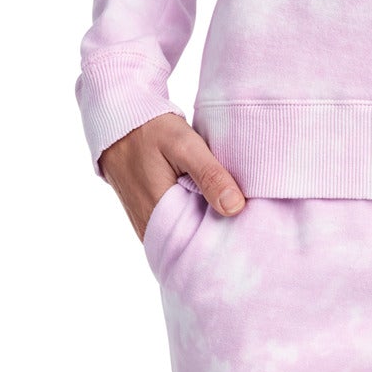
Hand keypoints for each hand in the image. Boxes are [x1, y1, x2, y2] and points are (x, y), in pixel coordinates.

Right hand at [98, 115, 246, 242]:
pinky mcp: (151, 217)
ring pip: (187, 234)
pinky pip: (178, 225)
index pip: (198, 245)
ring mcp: (149, 226)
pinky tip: (213, 202)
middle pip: (194, 242)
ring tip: (236, 211)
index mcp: (159, 218)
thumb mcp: (184, 145)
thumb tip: (235, 208)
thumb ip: (209, 175)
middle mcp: (151, 230)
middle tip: (250, 220)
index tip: (251, 228)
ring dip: (208, 224)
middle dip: (220, 233)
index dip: (226, 238)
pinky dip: (196, 216)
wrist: (119, 126)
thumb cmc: (151, 132)